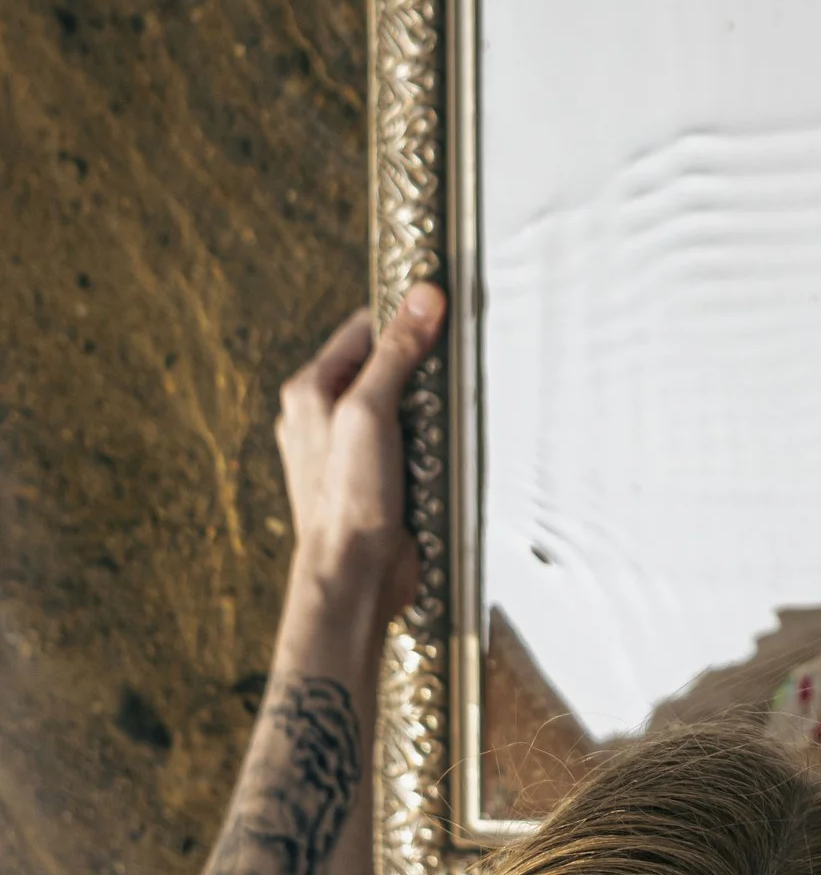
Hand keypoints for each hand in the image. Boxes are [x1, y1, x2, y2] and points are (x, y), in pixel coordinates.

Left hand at [275, 286, 442, 622]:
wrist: (354, 576)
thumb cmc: (347, 498)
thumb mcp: (371, 411)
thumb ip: (397, 353)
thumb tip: (423, 297)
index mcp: (310, 391)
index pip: (364, 329)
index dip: (403, 316)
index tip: (444, 305)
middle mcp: (325, 416)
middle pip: (385, 365)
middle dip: (422, 363)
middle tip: (455, 359)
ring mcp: (352, 448)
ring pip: (403, 403)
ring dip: (432, 406)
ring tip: (451, 410)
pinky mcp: (378, 475)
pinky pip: (413, 439)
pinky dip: (434, 438)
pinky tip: (448, 446)